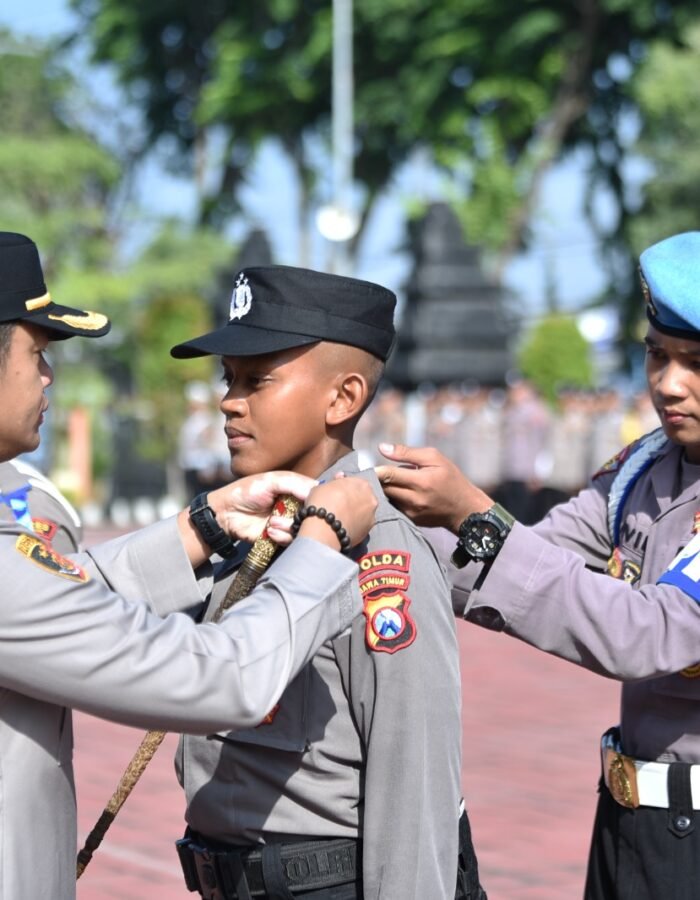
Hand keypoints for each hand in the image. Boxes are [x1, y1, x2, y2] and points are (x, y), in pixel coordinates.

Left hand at [209, 471, 317, 544]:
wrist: (226, 513)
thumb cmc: (247, 491)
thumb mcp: (271, 481)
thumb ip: (294, 484)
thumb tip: (316, 491)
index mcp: (294, 488)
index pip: (315, 492)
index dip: (319, 497)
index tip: (318, 501)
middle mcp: (294, 505)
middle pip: (313, 513)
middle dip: (304, 515)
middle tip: (296, 514)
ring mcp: (288, 522)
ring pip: (303, 528)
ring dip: (289, 526)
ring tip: (272, 522)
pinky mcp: (280, 536)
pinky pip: (291, 540)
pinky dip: (282, 536)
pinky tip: (270, 530)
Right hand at [297, 477, 376, 550]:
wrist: (325, 528)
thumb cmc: (322, 502)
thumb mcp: (323, 486)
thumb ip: (335, 482)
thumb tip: (340, 478)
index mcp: (362, 483)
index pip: (355, 483)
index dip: (345, 488)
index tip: (337, 493)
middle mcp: (371, 497)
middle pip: (362, 497)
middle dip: (353, 500)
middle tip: (340, 505)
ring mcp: (372, 515)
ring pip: (363, 512)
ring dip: (355, 513)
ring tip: (341, 519)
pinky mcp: (369, 530)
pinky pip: (361, 525)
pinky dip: (354, 525)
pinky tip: (344, 527)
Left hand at [374, 443, 492, 533]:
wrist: (464, 509)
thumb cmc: (450, 478)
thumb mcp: (434, 458)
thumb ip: (407, 453)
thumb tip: (381, 447)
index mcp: (421, 481)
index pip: (388, 475)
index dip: (376, 470)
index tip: (369, 466)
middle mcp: (415, 499)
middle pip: (383, 488)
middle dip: (377, 480)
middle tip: (376, 474)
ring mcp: (412, 512)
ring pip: (386, 499)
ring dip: (383, 490)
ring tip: (387, 483)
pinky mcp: (411, 520)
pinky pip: (393, 508)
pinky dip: (391, 500)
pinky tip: (396, 494)